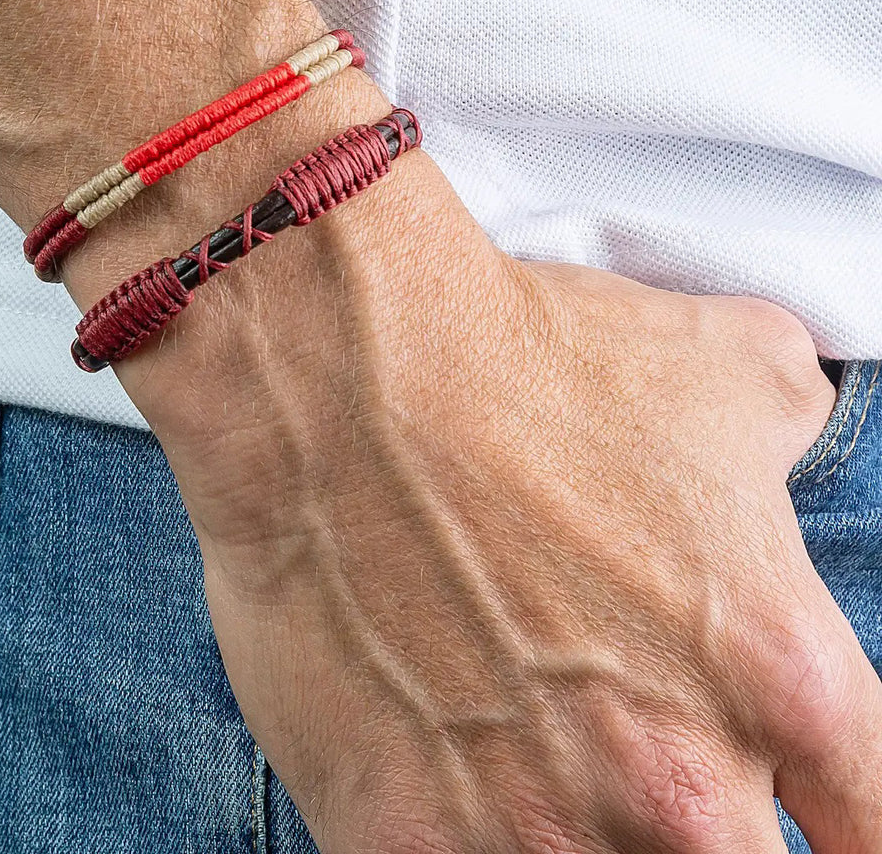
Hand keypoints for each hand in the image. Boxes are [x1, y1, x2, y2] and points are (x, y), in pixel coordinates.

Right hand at [98, 152, 881, 852]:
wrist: (335, 373)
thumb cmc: (521, 358)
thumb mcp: (718, 362)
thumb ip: (790, 429)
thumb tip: (781, 447)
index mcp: (779, 676)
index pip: (879, 828)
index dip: (846, 824)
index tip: (792, 807)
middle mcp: (678, 781)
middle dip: (699, 825)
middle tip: (626, 759)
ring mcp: (536, 827)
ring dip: (574, 836)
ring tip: (523, 758)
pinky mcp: (405, 842)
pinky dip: (461, 838)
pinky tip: (434, 774)